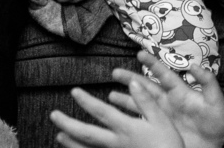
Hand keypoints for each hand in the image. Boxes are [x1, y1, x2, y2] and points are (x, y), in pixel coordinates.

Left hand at [51, 79, 185, 147]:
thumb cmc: (169, 145)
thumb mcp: (163, 120)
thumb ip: (146, 101)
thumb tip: (132, 82)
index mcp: (126, 128)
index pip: (101, 112)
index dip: (86, 101)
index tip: (74, 92)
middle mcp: (116, 143)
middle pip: (86, 133)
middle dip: (68, 124)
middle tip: (53, 115)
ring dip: (71, 142)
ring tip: (59, 135)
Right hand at [106, 51, 223, 147]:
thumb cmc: (216, 125)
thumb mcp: (216, 102)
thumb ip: (208, 83)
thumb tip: (194, 65)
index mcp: (180, 92)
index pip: (163, 74)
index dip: (152, 63)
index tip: (140, 54)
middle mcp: (167, 101)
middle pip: (145, 87)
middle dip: (130, 79)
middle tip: (115, 73)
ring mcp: (161, 115)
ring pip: (139, 103)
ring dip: (125, 98)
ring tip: (110, 95)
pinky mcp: (158, 129)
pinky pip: (140, 120)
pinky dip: (129, 117)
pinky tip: (117, 116)